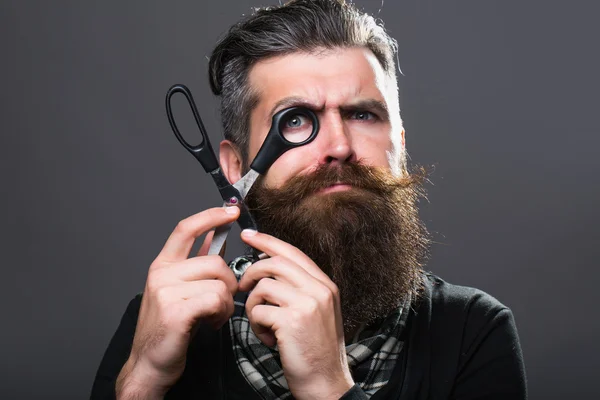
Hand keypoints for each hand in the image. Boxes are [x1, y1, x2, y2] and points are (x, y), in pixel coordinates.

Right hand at [116, 207, 239, 398]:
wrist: (149, 363)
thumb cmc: (170, 327)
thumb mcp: (182, 289)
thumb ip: (197, 262)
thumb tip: (214, 236)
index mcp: (163, 265)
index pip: (186, 229)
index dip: (210, 216)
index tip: (231, 210)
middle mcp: (161, 274)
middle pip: (214, 262)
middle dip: (229, 283)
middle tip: (223, 301)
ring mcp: (165, 291)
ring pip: (218, 282)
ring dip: (225, 303)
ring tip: (214, 315)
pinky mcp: (175, 311)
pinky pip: (215, 300)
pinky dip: (220, 313)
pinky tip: (211, 322)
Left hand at [239, 229, 354, 399]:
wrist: (326, 383)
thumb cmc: (315, 350)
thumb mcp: (316, 312)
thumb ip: (299, 289)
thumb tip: (268, 267)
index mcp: (325, 285)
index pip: (292, 252)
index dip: (267, 241)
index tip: (249, 235)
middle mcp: (319, 290)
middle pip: (275, 263)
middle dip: (252, 272)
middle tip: (243, 286)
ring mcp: (307, 304)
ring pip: (263, 286)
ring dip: (254, 306)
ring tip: (263, 324)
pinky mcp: (292, 321)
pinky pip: (259, 311)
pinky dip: (257, 325)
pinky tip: (269, 338)